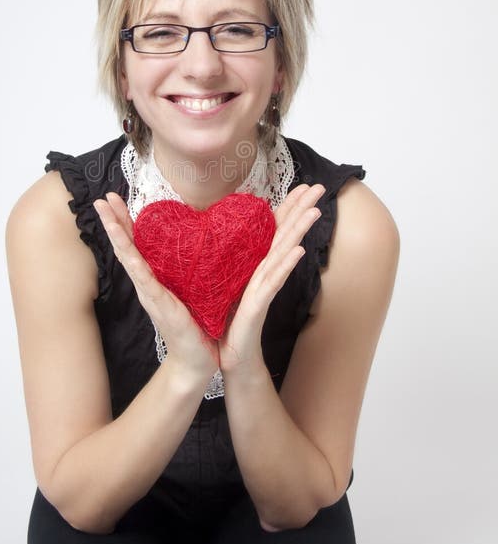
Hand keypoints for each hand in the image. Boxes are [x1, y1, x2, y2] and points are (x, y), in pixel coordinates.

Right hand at [94, 193, 218, 384]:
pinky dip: (133, 262)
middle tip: (103, 197)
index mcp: (155, 278)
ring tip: (105, 213)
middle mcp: (147, 283)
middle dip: (114, 220)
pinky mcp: (159, 305)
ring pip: (129, 257)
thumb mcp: (194, 289)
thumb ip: (191, 270)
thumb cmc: (198, 325)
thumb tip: (200, 245)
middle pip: (126, 246)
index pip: (137, 244)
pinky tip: (126, 249)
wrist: (198, 360)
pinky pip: (144, 279)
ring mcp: (150, 293)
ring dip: (117, 233)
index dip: (125, 221)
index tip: (116, 199)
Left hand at [218, 183, 325, 374]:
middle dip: (302, 211)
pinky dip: (285, 267)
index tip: (302, 185)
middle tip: (321, 186)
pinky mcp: (256, 307)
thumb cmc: (225, 324)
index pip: (274, 231)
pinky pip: (271, 284)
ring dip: (299, 232)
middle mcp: (263, 275)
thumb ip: (230, 261)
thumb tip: (224, 237)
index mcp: (254, 266)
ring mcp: (262, 290)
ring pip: (283, 255)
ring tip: (315, 211)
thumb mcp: (223, 284)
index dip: (288, 208)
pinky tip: (296, 251)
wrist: (223, 358)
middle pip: (285, 236)